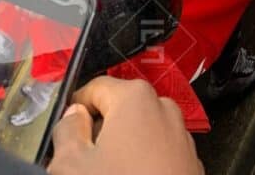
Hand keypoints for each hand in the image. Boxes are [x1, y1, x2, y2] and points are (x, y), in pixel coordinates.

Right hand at [48, 77, 203, 174]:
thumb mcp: (72, 165)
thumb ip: (67, 131)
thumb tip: (73, 116)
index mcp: (135, 97)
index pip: (94, 89)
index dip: (74, 110)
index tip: (64, 133)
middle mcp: (163, 108)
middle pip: (118, 112)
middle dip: (99, 134)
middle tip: (82, 164)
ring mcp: (181, 136)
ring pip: (139, 135)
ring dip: (121, 151)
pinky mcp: (190, 163)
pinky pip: (158, 154)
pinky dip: (143, 165)